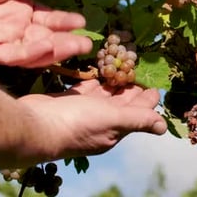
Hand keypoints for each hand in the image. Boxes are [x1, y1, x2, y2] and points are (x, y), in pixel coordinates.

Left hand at [0, 0, 91, 66]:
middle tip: (86, 44)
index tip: (82, 22)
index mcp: (22, 9)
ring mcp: (3, 40)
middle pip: (46, 38)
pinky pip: (14, 56)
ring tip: (75, 47)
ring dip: (56, 50)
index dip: (65, 22)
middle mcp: (16, 28)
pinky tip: (46, 48)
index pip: (49, 20)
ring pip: (35, 51)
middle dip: (67, 41)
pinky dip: (31, 54)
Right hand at [18, 80, 166, 158]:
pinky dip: (92, 81)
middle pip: (121, 103)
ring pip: (102, 96)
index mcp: (114, 129)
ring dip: (113, 82)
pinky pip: (84, 90)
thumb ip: (138, 120)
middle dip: (131, 88)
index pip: (137, 113)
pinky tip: (98, 71)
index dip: (147, 100)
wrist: (33, 125)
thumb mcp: (114, 119)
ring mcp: (82, 113)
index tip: (155, 85)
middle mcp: (100, 123)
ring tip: (123, 66)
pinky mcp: (66, 103)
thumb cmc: (77, 122)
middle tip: (139, 69)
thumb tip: (163, 127)